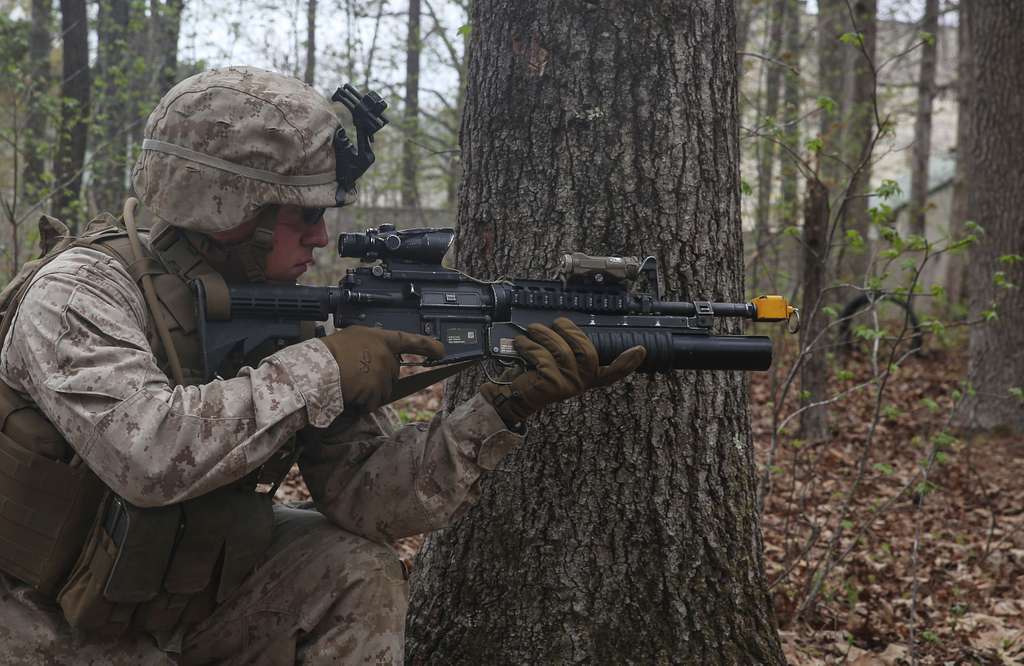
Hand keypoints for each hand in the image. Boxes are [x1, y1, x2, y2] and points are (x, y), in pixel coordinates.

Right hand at [319, 326, 444, 411]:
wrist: (317, 368)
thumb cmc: (329, 353)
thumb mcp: (352, 337)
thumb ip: (370, 345)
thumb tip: (377, 355)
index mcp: (380, 338)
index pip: (409, 341)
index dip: (427, 346)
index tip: (441, 351)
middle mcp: (386, 355)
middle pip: (392, 372)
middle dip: (378, 377)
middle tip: (355, 374)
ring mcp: (383, 373)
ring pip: (383, 389)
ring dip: (369, 391)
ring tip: (349, 383)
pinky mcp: (377, 390)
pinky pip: (373, 402)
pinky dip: (363, 403)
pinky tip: (350, 393)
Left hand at [479, 318, 645, 425]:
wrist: (512, 397)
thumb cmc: (533, 374)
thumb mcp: (554, 362)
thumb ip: (566, 349)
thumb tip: (564, 325)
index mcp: (585, 377)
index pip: (612, 373)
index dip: (627, 363)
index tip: (640, 350)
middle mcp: (580, 384)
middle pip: (588, 352)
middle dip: (570, 331)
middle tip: (556, 322)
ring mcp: (567, 386)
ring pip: (562, 351)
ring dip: (544, 334)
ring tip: (532, 330)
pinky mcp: (551, 385)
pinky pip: (543, 357)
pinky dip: (529, 346)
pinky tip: (521, 344)